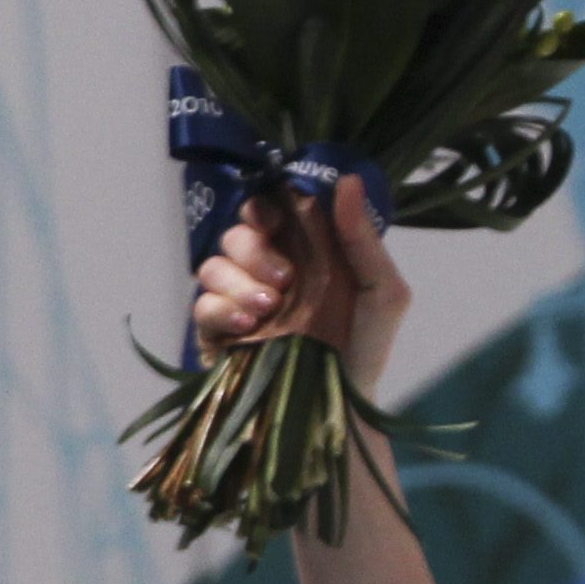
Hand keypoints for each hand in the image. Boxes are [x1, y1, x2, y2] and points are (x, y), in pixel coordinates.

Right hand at [193, 183, 408, 395]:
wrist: (345, 403)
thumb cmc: (366, 345)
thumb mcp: (382, 291)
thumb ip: (363, 238)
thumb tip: (347, 180)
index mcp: (300, 252)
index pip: (266, 211)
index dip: (263, 207)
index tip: (274, 219)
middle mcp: (263, 270)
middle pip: (236, 235)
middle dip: (254, 250)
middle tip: (285, 279)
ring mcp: (237, 300)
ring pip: (213, 267)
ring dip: (240, 282)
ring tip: (270, 308)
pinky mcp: (217, 332)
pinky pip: (201, 306)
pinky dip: (221, 310)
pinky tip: (250, 325)